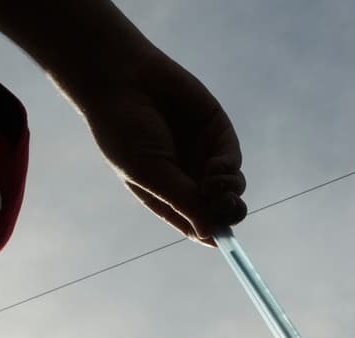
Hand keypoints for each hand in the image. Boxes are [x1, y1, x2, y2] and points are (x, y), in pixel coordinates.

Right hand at [76, 46, 245, 244]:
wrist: (122, 79)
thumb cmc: (124, 130)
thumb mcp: (150, 173)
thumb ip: (182, 200)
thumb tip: (209, 233)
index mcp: (162, 195)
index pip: (194, 224)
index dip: (211, 234)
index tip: (223, 241)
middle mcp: (184, 177)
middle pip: (218, 208)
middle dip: (226, 213)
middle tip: (222, 208)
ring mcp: (200, 154)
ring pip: (230, 187)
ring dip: (229, 192)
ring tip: (212, 183)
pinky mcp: (215, 130)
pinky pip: (232, 159)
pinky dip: (229, 169)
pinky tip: (215, 167)